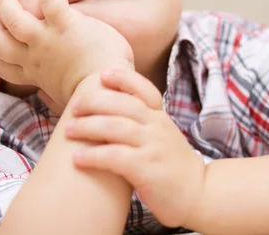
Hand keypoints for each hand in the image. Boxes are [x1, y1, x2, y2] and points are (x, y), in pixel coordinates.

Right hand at [0, 0, 133, 108]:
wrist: (105, 91)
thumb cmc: (92, 96)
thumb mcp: (64, 98)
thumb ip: (53, 94)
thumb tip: (43, 94)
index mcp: (36, 75)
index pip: (4, 68)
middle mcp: (34, 58)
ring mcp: (46, 40)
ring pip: (13, 17)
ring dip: (7, 3)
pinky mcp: (65, 25)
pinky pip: (49, 0)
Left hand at [65, 69, 205, 228]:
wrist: (199, 194)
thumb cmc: (172, 165)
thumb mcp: (162, 136)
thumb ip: (143, 123)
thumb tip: (108, 113)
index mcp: (160, 116)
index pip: (143, 88)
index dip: (123, 78)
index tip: (102, 74)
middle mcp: (157, 126)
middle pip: (122, 104)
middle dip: (94, 102)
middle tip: (74, 107)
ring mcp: (153, 146)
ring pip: (115, 127)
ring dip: (88, 127)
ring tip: (68, 130)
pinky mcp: (147, 169)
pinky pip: (115, 156)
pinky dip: (93, 155)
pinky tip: (77, 158)